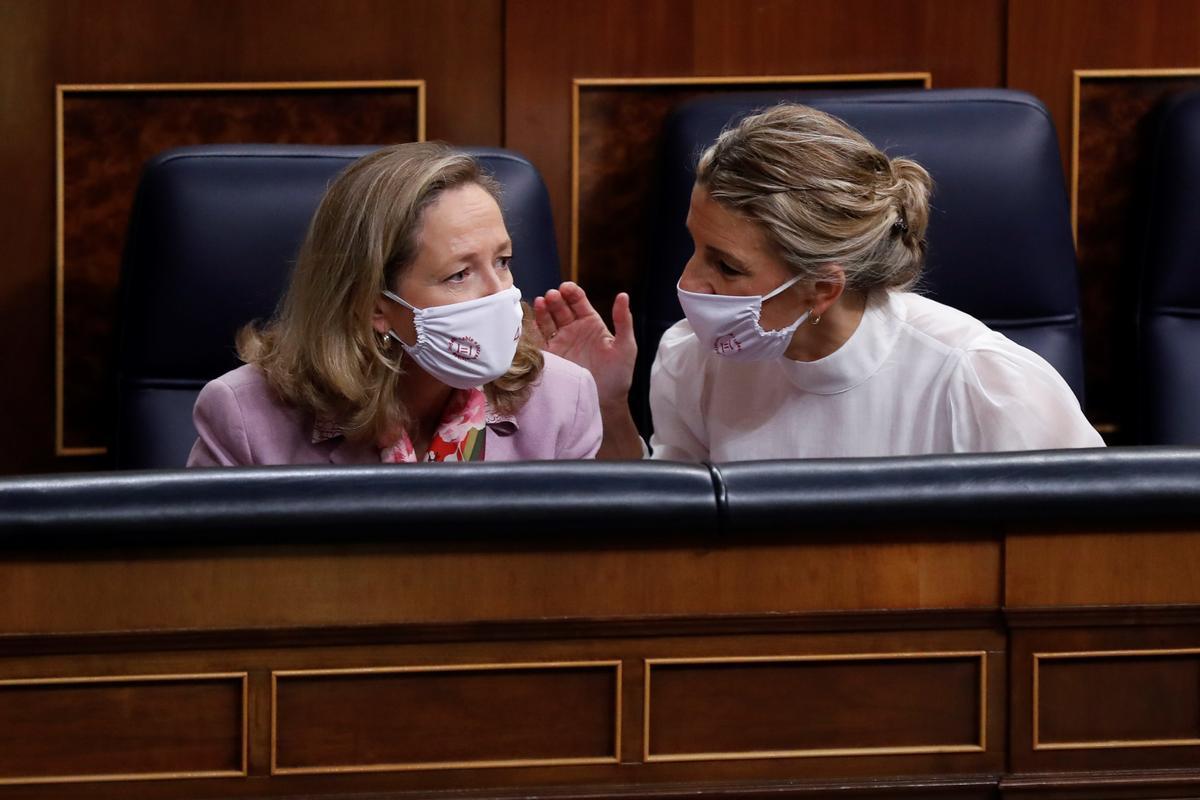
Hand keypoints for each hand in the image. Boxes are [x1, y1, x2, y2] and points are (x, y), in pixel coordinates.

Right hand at [533, 281, 635, 407]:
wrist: (605, 401)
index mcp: (591, 323)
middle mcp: (573, 329)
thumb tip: (623, 295)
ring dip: (544, 310)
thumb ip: (623, 320)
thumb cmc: (619, 374)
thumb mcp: (626, 346)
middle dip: (556, 300)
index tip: (566, 288)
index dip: (572, 293)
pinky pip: (539, 340)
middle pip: (561, 308)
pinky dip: (534, 329)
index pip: (578, 302)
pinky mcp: (551, 356)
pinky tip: (532, 321)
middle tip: (552, 296)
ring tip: (541, 302)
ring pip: (548, 320)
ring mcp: (561, 342)